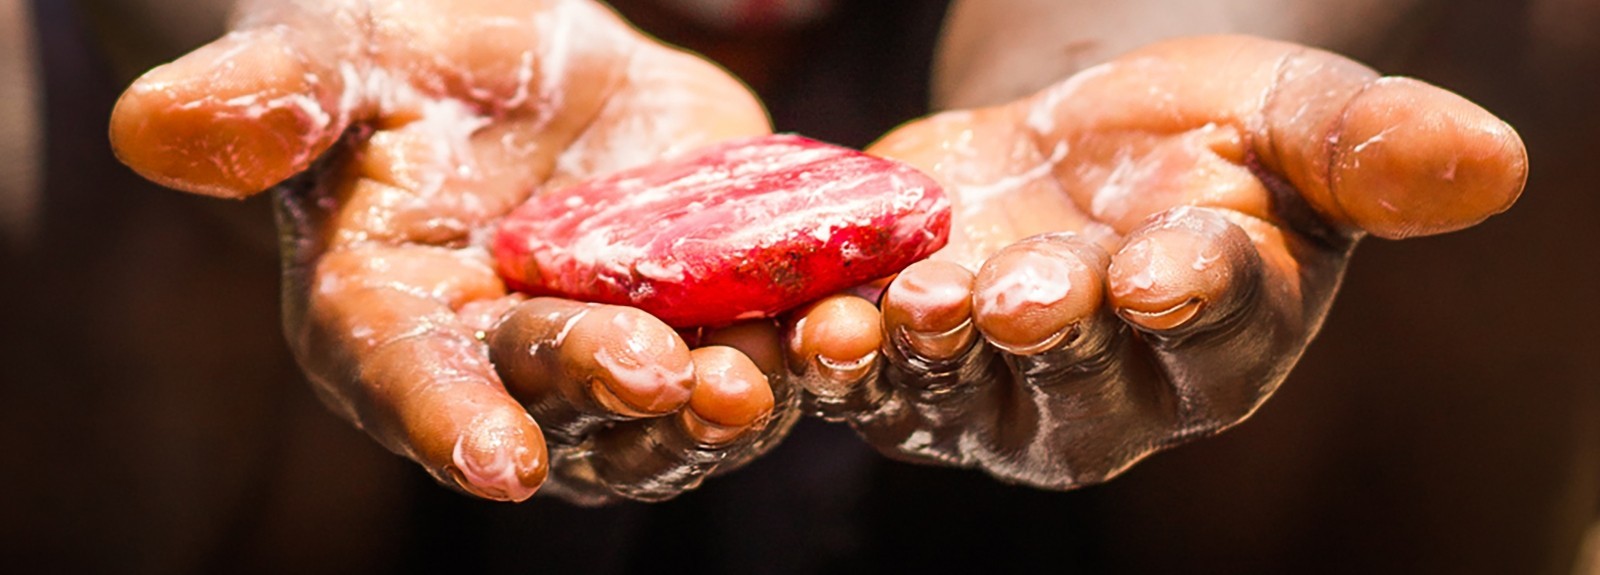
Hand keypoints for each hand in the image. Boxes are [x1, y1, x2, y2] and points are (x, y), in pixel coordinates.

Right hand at [110, 0, 795, 502]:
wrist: (522, 67)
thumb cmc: (405, 69)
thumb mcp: (338, 61)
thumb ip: (268, 103)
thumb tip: (153, 134)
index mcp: (396, 322)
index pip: (412, 382)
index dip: (450, 420)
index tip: (491, 463)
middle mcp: (508, 362)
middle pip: (559, 399)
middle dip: (612, 394)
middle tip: (675, 380)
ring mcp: (617, 343)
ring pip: (673, 402)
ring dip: (728, 396)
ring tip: (783, 369)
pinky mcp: (707, 305)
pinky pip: (759, 334)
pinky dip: (805, 330)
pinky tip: (855, 309)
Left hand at [782, 36, 1526, 488]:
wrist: (1074, 142)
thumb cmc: (1201, 134)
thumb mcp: (1292, 114)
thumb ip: (1373, 146)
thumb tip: (1494, 166)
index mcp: (1225, 328)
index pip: (1217, 322)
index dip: (1191, 297)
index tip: (1163, 268)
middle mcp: (1113, 384)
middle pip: (1083, 377)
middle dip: (1051, 337)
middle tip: (1029, 297)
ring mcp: (999, 387)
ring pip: (965, 394)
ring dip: (930, 359)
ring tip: (905, 314)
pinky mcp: (906, 363)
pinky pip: (869, 378)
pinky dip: (839, 357)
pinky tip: (818, 322)